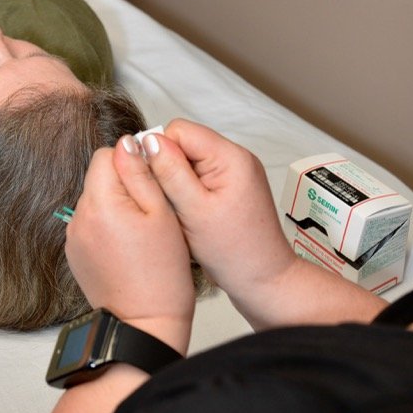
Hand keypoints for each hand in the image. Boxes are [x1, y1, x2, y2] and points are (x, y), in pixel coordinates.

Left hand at [64, 143, 195, 352]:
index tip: (151, 184)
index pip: (106, 155)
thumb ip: (141, 174)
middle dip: (124, 186)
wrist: (143, 325)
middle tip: (151, 213)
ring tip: (141, 234)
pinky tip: (128, 248)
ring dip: (116, 207)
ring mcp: (73, 237)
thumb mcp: (162, 214)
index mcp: (100, 202)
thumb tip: (129, 143)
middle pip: (99, 178)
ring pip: (95, 201)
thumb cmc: (161, 275)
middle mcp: (78, 217)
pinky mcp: (75, 254)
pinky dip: (108, 228)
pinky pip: (91, 225)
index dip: (132, 163)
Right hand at [141, 120, 293, 305]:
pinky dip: (186, 193)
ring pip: (188, 161)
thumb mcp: (194, 211)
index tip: (154, 183)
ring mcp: (235, 173)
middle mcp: (236, 158)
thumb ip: (170, 172)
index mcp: (231, 157)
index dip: (159, 152)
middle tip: (171, 204)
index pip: (179, 130)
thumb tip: (148, 141)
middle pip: (184, 144)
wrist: (265, 281)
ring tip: (181, 212)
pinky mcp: (231, 187)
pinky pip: (198, 177)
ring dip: (176, 183)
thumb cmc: (235, 253)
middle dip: (167, 169)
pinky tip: (188, 215)